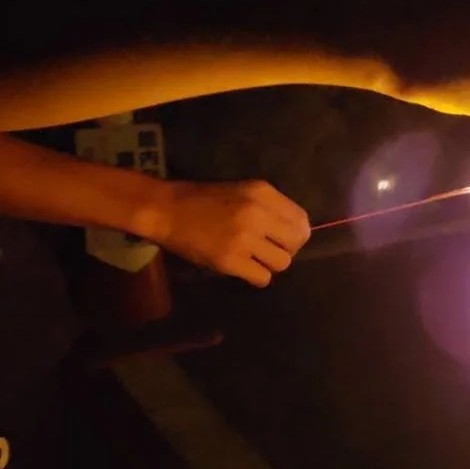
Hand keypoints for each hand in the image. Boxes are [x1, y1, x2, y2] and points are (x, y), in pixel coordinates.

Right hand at [145, 179, 310, 285]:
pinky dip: (256, 276)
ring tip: (255, 259)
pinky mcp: (230, 260)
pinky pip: (262, 277)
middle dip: (287, 249)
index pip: (301, 219)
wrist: (167, 210)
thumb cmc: (205, 200)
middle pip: (296, 242)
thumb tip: (297, 231)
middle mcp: (257, 213)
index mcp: (262, 192)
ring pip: (282, 263)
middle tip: (270, 250)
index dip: (297, 233)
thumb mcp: (242, 191)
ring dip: (271, 264)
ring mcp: (244, 238)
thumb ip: (270, 206)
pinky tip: (245, 268)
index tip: (284, 238)